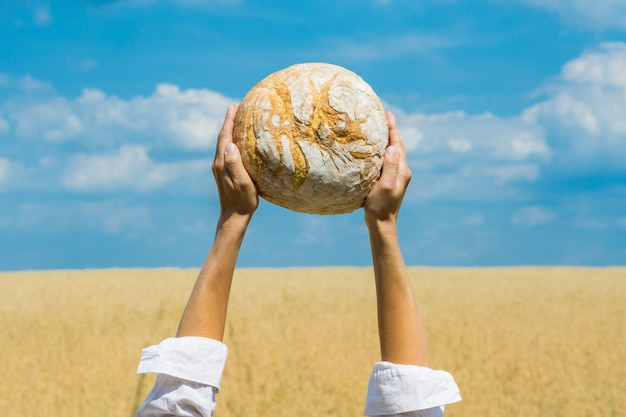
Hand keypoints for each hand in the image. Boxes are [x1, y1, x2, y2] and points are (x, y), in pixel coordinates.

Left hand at [212, 105, 258, 225]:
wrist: (233, 217)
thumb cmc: (242, 201)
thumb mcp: (243, 183)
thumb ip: (235, 164)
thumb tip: (230, 145)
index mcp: (222, 163)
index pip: (224, 137)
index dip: (229, 121)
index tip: (234, 106)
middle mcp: (218, 163)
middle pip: (222, 137)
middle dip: (228, 122)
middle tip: (237, 107)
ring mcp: (219, 168)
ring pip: (223, 143)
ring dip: (229, 130)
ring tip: (238, 120)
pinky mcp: (223, 172)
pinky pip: (226, 150)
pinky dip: (231, 140)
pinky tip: (238, 141)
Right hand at [364, 111, 411, 226]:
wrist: (382, 225)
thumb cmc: (380, 207)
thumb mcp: (385, 186)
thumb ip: (390, 167)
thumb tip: (392, 147)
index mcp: (402, 170)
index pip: (398, 144)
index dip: (392, 128)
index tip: (387, 113)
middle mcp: (402, 171)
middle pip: (397, 145)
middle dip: (390, 130)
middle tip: (383, 115)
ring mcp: (397, 176)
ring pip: (393, 152)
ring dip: (386, 139)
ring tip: (379, 127)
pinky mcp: (390, 180)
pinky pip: (387, 159)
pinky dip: (382, 150)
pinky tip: (374, 149)